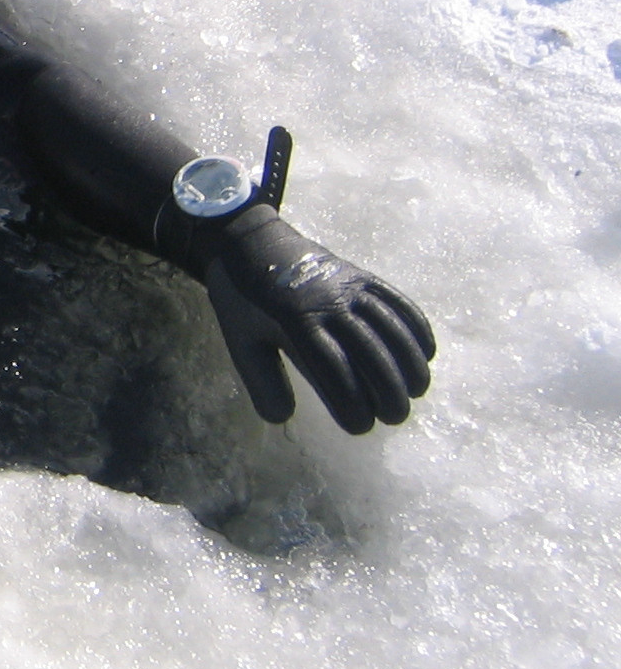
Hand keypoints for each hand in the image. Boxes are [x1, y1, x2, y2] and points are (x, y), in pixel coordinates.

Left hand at [203, 205, 434, 433]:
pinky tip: (427, 353)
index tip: (361, 427)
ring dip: (410, 362)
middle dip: (389, 390)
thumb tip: (283, 419)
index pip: (333, 368)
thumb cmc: (243, 300)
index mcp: (295, 322)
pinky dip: (417, 327)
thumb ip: (262, 381)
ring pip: (392, 327)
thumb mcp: (241, 341)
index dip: (352, 401)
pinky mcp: (362, 275)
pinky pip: (398, 301)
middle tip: (395, 417)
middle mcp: (329, 303)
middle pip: (371, 351)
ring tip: (416, 391)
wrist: (250, 241)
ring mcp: (350, 286)